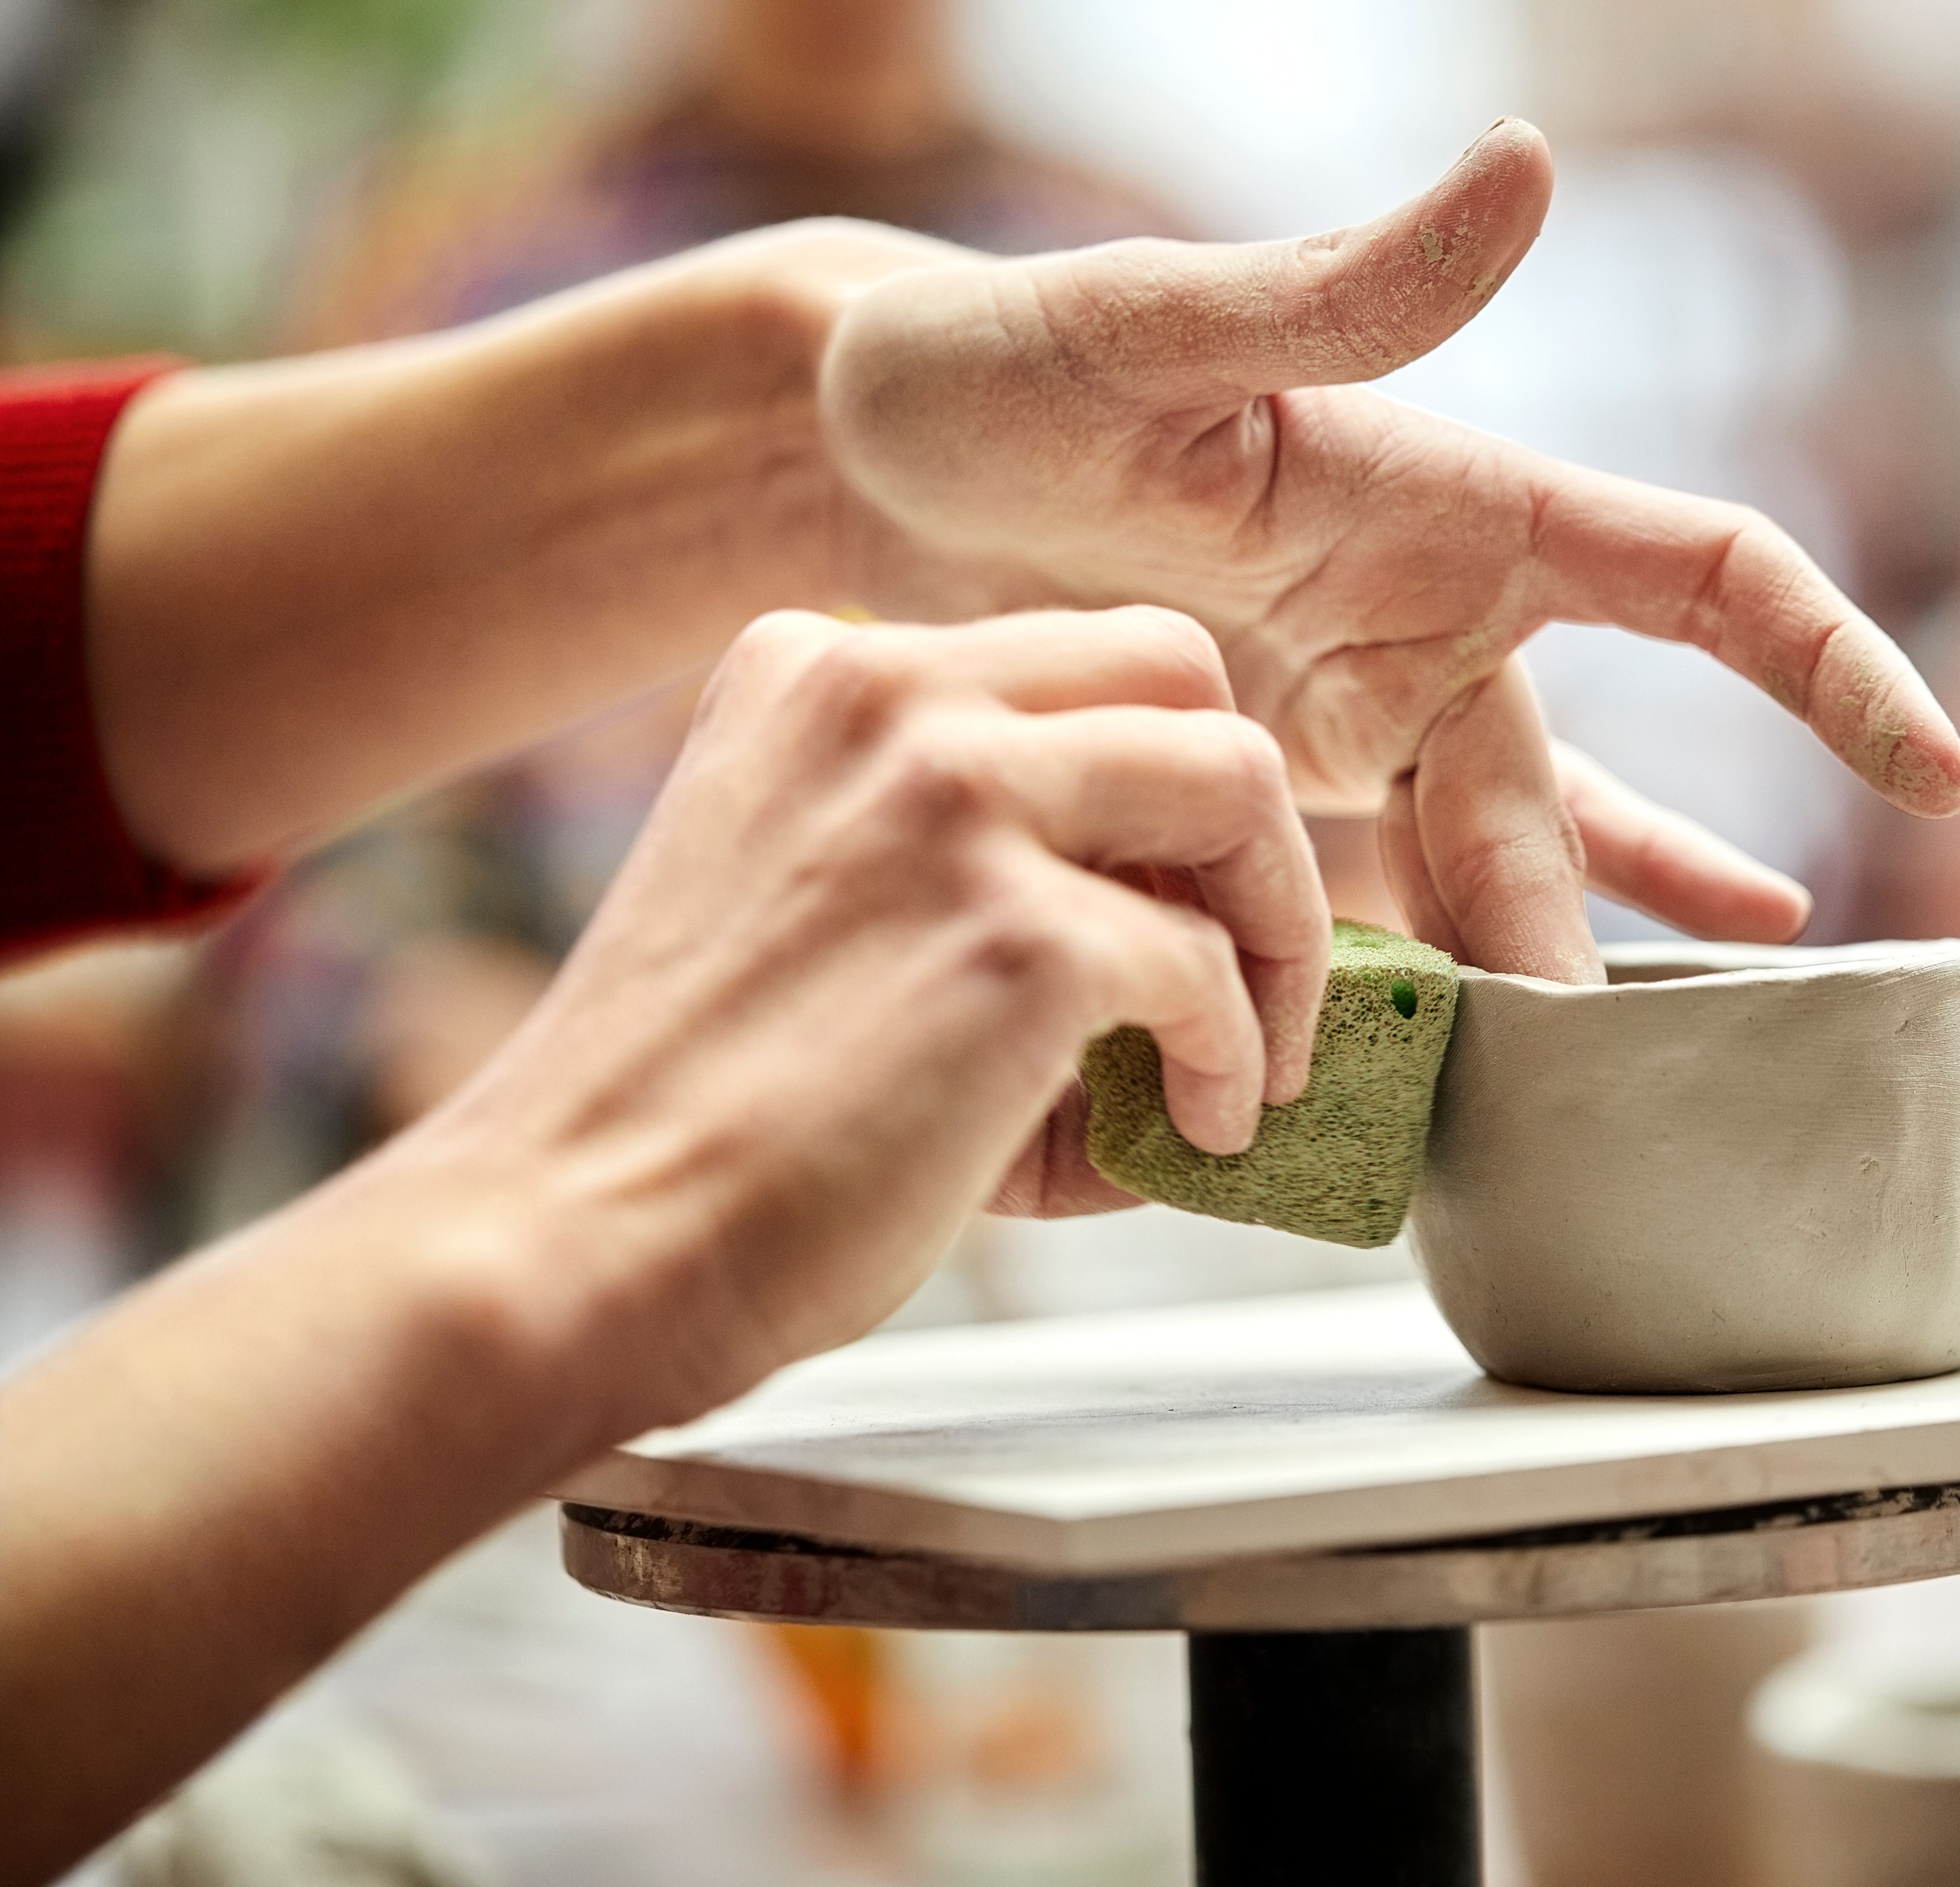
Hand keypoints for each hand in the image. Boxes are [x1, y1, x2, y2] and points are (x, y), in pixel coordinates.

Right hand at [406, 605, 1326, 1400]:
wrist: (579, 1238)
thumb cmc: (691, 1117)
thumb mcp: (822, 911)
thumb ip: (978, 875)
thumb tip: (1184, 949)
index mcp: (819, 673)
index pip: (1072, 661)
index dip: (1159, 780)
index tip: (1186, 887)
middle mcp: (888, 693)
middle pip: (1179, 671)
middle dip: (1251, 816)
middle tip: (1260, 947)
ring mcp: (955, 800)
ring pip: (1239, 783)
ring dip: (1283, 922)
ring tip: (1260, 1045)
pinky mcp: (1017, 934)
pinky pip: (1206, 966)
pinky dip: (1232, 1054)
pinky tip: (1196, 1126)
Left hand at [818, 120, 1959, 980]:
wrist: (849, 459)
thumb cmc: (997, 364)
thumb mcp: (1157, 327)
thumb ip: (1348, 283)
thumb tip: (1533, 158)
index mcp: (1454, 506)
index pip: (1698, 577)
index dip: (1829, 669)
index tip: (1938, 770)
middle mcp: (1428, 621)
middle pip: (1566, 793)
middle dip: (1598, 923)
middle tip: (1606, 1068)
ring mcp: (1351, 718)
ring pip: (1490, 868)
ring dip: (1541, 974)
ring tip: (1611, 1087)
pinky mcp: (1265, 788)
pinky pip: (1377, 901)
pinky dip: (1427, 982)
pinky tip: (1496, 1058)